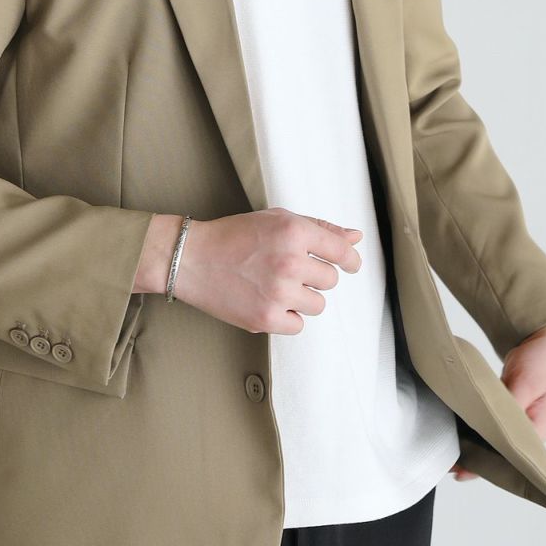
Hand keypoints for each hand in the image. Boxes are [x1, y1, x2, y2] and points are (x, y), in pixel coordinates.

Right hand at [165, 207, 363, 334]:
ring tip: (276, 286)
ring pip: (318, 305)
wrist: (191, 258)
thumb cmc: (234, 236)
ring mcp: (278, 292)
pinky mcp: (266, 318)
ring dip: (302, 298)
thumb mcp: (276, 219)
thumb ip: (319, 228)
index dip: (350, 260)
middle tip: (288, 270)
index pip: (342, 251)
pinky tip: (268, 302)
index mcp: (294, 232)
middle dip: (314, 277)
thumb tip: (355, 238)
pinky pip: (298, 325)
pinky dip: (287, 317)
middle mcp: (289, 262)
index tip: (350, 265)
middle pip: (330, 280)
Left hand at [449, 316, 545, 481]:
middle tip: (447, 460)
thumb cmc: (545, 360)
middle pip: (497, 451)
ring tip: (447, 446)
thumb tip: (490, 426)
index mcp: (536, 433)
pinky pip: (486, 421)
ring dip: (470, 441)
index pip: (508, 458)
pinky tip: (456, 426)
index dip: (483, 465)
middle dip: (472, 456)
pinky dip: (472, 424)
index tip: (459, 470)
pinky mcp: (506, 407)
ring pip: (490, 437)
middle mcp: (526, 433)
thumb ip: (510, 407)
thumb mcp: (527, 384)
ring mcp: (516, 420)